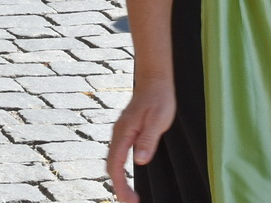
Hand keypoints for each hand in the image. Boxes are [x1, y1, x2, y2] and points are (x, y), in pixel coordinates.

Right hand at [107, 79, 176, 202]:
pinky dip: (121, 169)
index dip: (121, 185)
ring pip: (113, 161)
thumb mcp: (158, 120)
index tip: (130, 200)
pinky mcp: (125, 131)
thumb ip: (148, 140)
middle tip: (131, 202)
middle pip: (111, 166)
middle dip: (118, 186)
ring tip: (129, 195)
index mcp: (124, 132)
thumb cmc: (158, 99)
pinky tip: (129, 175)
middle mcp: (118, 134)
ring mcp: (120, 132)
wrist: (155, 80)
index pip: (116, 165)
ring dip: (119, 179)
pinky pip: (118, 154)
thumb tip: (140, 161)